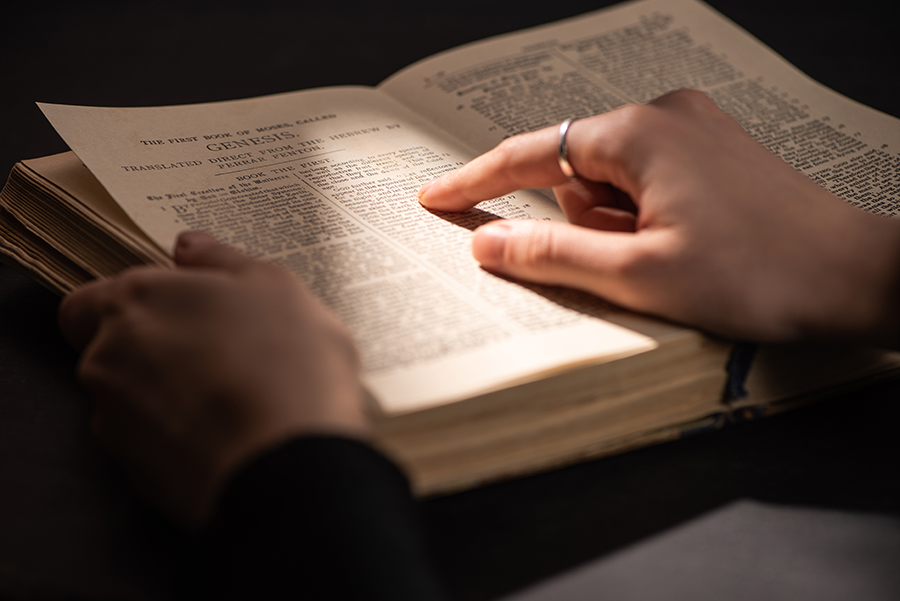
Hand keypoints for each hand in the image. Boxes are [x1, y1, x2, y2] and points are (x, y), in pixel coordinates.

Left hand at [58, 231, 366, 525]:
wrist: (288, 465)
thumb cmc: (288, 362)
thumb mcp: (276, 286)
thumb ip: (223, 259)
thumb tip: (187, 247)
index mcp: (137, 299)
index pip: (92, 299)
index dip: (134, 305)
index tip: (180, 312)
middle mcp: (108, 354)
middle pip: (111, 347)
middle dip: (152, 348)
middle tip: (218, 353)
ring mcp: (114, 417)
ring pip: (130, 396)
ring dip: (167, 391)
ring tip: (233, 396)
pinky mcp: (133, 470)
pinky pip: (149, 440)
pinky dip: (177, 433)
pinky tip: (227, 434)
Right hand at [418, 90, 899, 346]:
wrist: (855, 275)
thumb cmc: (755, 274)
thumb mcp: (639, 274)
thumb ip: (552, 255)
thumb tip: (486, 243)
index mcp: (637, 134)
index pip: (528, 154)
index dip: (476, 181)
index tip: (433, 198)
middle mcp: (662, 114)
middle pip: (574, 171)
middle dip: (579, 224)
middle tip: (626, 265)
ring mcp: (692, 129)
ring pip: (611, 181)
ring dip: (616, 226)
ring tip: (668, 260)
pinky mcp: (712, 150)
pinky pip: (646, 181)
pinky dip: (643, 218)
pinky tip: (686, 247)